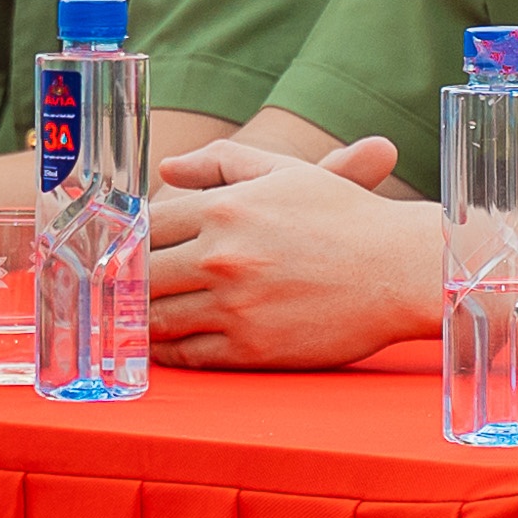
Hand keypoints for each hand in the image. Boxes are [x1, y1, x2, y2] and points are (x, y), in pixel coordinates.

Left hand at [143, 130, 428, 368]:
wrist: (400, 269)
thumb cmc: (345, 216)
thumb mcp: (286, 172)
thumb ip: (222, 162)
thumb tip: (167, 168)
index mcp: (224, 209)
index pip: (147, 226)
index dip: (129, 239)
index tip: (124, 249)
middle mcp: (222, 257)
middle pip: (142, 275)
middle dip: (126, 282)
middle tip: (117, 288)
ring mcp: (235, 307)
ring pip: (157, 319)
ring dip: (140, 319)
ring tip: (134, 317)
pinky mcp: (251, 349)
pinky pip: (188, 355)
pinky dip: (168, 352)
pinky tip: (167, 345)